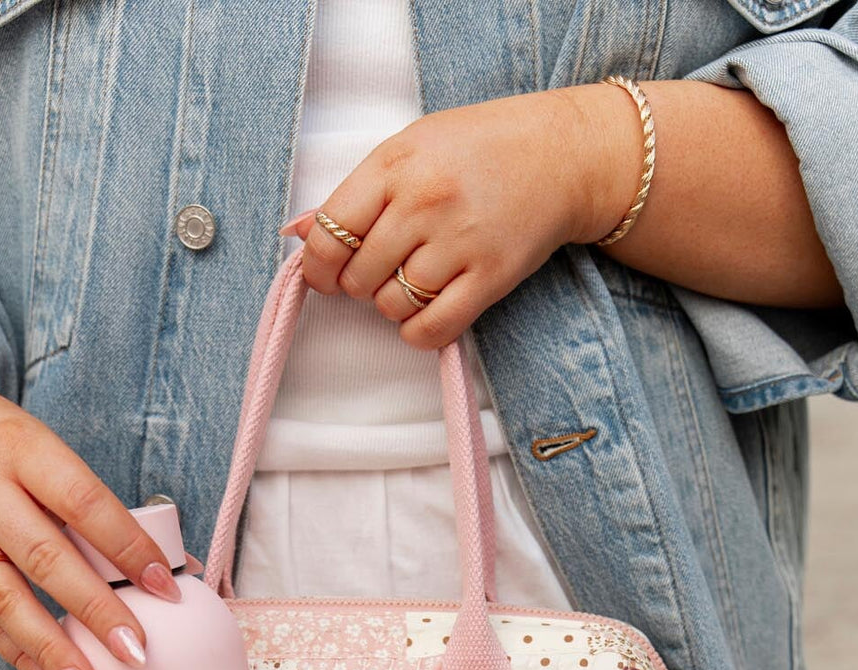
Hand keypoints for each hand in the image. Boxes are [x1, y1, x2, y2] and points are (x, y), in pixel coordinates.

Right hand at [0, 316, 182, 669]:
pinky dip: (17, 655)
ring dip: (50, 649)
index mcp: (20, 449)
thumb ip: (94, 507)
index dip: (128, 548)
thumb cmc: (2, 442)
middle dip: (95, 611)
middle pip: (44, 557)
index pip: (83, 502)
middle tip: (136, 652)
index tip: (166, 589)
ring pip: (3, 598)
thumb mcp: (45, 450)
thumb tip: (164, 572)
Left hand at [285, 85, 640, 348]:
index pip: (328, 235)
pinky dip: (418, 332)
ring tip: (413, 281)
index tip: (325, 274)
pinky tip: (426, 311)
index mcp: (394, 165)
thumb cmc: (479, 149)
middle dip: (360, 285)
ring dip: (393, 305)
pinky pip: (431, 330)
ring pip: (392, 306)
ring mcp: (458, 242)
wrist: (562, 154)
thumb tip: (295, 233)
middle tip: (382, 270)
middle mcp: (423, 203)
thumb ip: (354, 193)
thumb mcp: (410, 148)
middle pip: (358, 278)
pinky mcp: (490, 277)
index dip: (317, 266)